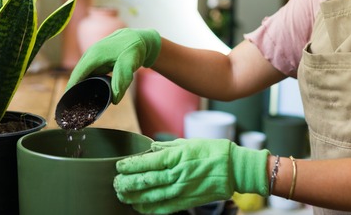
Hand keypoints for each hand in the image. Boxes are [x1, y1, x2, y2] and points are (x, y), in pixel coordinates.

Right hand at [67, 28, 160, 102]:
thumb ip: (121, 81)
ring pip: (83, 74)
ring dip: (79, 86)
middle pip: (78, 74)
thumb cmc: (134, 49)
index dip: (71, 87)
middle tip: (71, 107)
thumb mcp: (129, 64)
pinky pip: (88, 72)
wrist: (138, 39)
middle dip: (73, 89)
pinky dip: (86, 82)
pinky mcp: (95, 60)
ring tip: (77, 103)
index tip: (65, 100)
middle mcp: (90, 54)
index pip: (78, 73)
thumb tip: (114, 100)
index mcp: (95, 54)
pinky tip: (88, 93)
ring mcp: (92, 56)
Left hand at [114, 139, 268, 213]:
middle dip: (126, 183)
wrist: (234, 169)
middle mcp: (176, 175)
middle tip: (116, 183)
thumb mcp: (188, 143)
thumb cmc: (213, 151)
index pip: (145, 163)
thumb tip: (151, 149)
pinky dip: (149, 209)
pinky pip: (163, 208)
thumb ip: (168, 148)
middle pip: (144, 182)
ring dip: (133, 197)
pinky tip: (139, 207)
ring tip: (122, 195)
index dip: (129, 166)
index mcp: (176, 157)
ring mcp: (180, 190)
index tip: (119, 166)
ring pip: (150, 197)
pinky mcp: (186, 201)